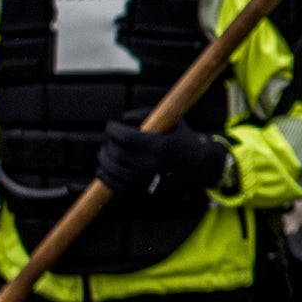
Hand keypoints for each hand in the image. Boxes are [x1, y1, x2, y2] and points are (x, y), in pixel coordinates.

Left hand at [95, 116, 225, 198]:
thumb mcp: (171, 120)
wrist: (199, 166)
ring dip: (104, 159)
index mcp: (157, 145)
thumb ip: (145, 114)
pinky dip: (106, 178)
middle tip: (110, 138)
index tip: (111, 125)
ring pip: (114, 171)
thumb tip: (123, 118)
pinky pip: (118, 186)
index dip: (113, 129)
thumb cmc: (183, 138)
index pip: (125, 137)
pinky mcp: (144, 187)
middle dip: (109, 143)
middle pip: (117, 154)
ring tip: (105, 151)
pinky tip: (102, 169)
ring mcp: (146, 178)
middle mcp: (150, 163)